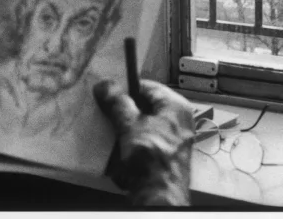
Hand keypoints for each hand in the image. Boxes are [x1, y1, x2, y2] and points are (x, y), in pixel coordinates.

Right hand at [93, 79, 194, 205]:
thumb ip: (117, 102)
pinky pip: (140, 139)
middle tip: (105, 108)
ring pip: (140, 123)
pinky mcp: (160, 155)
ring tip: (108, 127)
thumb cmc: (152, 162)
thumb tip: (106, 86)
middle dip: (122, 109)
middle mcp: (177, 121)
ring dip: (122, 125)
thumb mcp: (129, 123)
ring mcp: (169, 139)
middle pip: (143, 106)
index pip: (146, 86)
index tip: (108, 91)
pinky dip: (127, 140)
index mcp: (176, 107)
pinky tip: (115, 144)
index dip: (125, 88)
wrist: (157, 197)